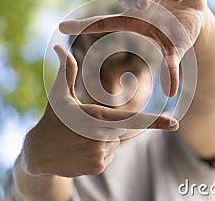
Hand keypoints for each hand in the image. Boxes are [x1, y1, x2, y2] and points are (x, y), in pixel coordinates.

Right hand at [21, 45, 178, 176]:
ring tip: (81, 138)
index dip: (155, 121)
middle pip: (122, 128)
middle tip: (85, 126)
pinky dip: (100, 150)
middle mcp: (100, 137)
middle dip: (109, 124)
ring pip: (115, 141)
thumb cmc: (52, 119)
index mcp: (95, 116)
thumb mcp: (59, 94)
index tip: (175, 123)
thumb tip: (58, 47)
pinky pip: (109, 155)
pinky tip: (82, 148)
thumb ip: (66, 71)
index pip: (131, 119)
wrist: (39, 154)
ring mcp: (99, 155)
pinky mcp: (98, 168)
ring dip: (103, 137)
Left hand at [59, 0, 207, 96]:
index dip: (84, 25)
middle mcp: (139, 1)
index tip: (61, 27)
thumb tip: (171, 94)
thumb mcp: (174, 50)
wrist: (195, 16)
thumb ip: (171, 69)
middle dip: (134, 1)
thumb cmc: (177, 34)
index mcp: (133, 20)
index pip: (104, 21)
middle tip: (147, 6)